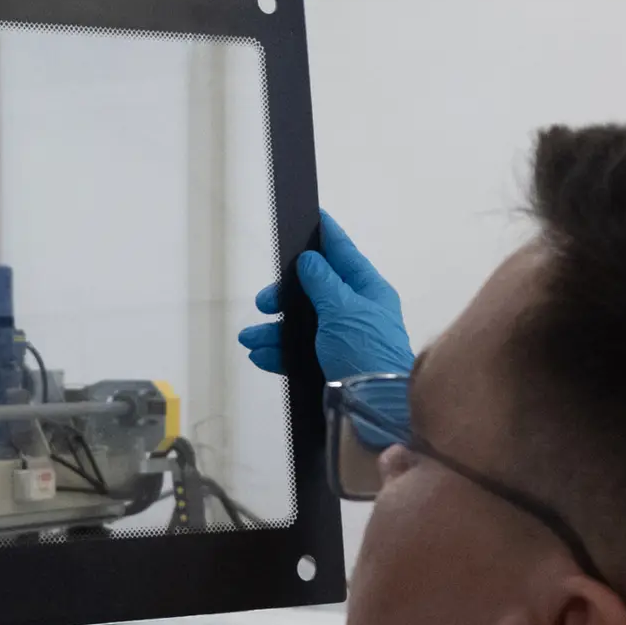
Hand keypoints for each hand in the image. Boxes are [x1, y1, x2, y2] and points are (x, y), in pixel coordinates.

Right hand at [239, 210, 412, 379]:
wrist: (375, 408)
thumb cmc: (367, 353)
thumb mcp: (343, 309)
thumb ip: (322, 282)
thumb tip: (310, 260)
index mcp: (368, 292)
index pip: (344, 255)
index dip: (327, 236)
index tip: (314, 215)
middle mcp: (355, 314)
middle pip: (314, 293)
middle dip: (284, 296)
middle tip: (265, 301)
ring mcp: (341, 341)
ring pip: (300, 326)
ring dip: (272, 330)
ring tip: (250, 338)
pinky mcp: (328, 366)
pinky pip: (297, 354)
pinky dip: (277, 354)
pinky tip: (260, 354)